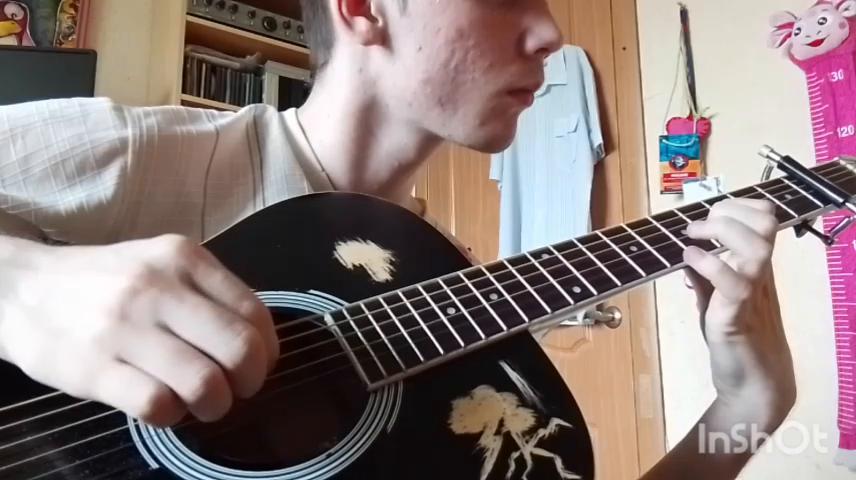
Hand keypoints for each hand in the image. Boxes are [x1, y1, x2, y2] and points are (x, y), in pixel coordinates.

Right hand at [0, 234, 278, 426]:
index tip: (255, 366)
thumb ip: (208, 294)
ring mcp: (124, 328)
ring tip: (201, 404)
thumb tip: (258, 344)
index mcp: (184, 258)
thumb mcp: (161, 265)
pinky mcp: (94, 368)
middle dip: (249, 382)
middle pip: (240, 349)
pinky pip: (158, 405)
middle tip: (235, 390)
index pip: (254, 313)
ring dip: (215, 405)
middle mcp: (159, 287)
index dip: (267, 351)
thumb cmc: (105, 283)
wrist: (20, 288)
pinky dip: (173, 416)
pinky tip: (163, 407)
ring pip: (205, 383)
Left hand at [683, 198, 795, 426]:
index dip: (738, 205)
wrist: (754, 386)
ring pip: (757, 245)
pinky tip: (689, 259)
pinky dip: (709, 263)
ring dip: (721, 230)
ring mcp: (753, 293)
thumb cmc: (737, 341)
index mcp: (757, 267)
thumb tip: (686, 251)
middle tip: (699, 225)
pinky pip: (734, 282)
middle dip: (729, 210)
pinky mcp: (738, 315)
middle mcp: (760, 274)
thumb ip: (705, 276)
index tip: (709, 215)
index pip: (764, 217)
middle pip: (766, 221)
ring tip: (693, 237)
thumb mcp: (716, 301)